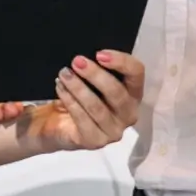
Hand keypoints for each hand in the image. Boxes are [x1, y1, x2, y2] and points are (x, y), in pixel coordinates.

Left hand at [31, 51, 145, 151]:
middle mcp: (129, 114)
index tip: (99, 54)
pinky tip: (60, 88)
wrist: (58, 125)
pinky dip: (70, 101)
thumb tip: (88, 54)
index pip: (137, 74)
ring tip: (64, 74)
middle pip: (117, 92)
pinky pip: (83, 119)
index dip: (121, 62)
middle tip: (76, 61)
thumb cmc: (81, 97)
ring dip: (78, 87)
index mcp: (133, 94)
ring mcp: (114, 131)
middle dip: (95, 75)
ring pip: (97, 107)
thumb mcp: (91, 80)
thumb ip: (98, 68)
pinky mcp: (95, 141)